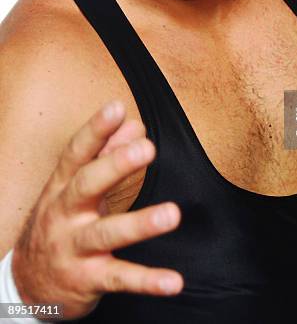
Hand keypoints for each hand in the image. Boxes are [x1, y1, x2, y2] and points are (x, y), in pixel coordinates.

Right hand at [11, 101, 182, 319]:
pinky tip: (174, 281)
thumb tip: (134, 123)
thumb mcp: (76, 186)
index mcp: (62, 186)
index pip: (77, 153)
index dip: (96, 130)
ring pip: (106, 234)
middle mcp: (64, 214)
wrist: (27, 284)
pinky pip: (119, 278)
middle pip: (87, 186)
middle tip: (147, 148)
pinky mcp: (88, 280)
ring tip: (172, 214)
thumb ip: (107, 153)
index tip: (117, 107)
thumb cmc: (62, 220)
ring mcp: (74, 248)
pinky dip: (147, 281)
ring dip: (140, 224)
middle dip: (115, 165)